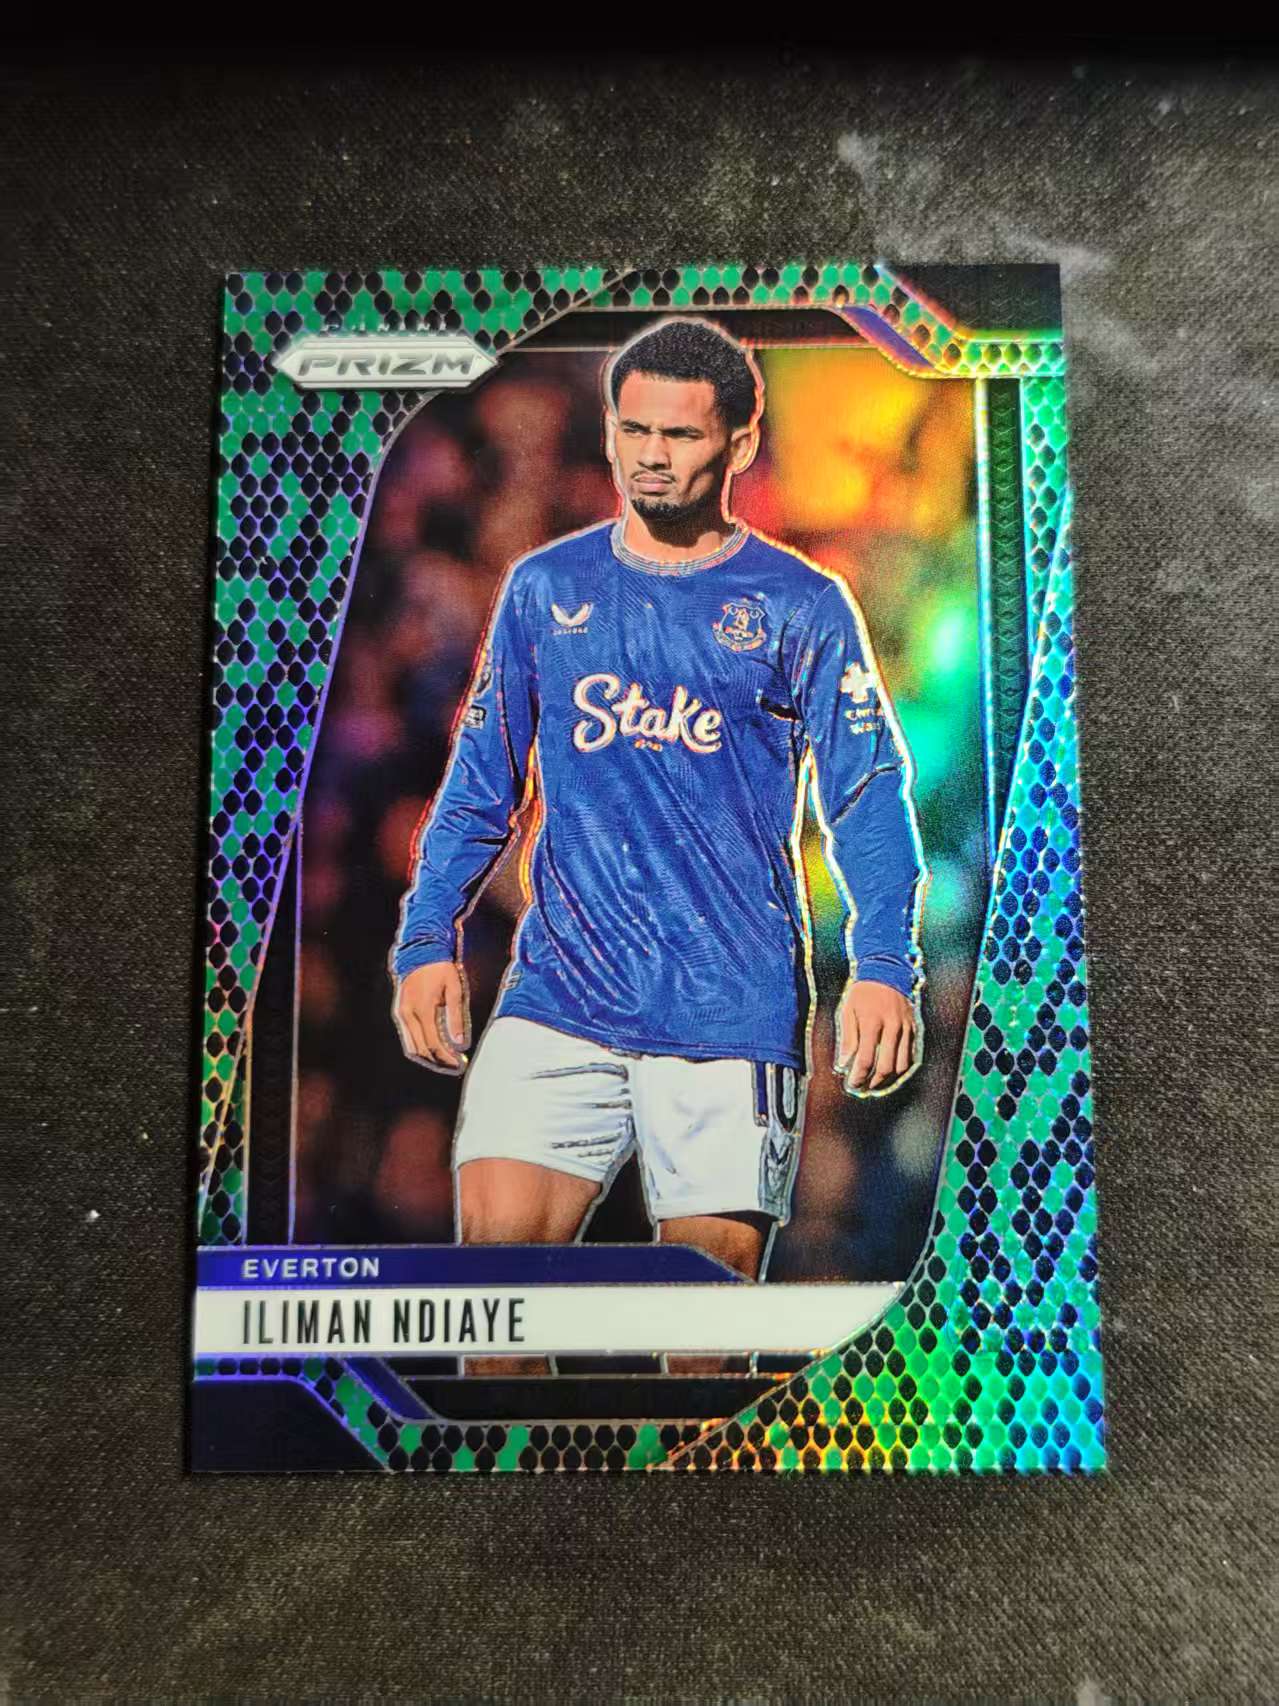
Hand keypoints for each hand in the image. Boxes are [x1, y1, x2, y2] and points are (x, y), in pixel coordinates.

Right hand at [393, 961, 470, 1073]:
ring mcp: (401, 1013)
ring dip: (427, 1057)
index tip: (460, 1063)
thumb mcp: (455, 990)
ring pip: (411, 1046)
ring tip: (445, 1060)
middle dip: (438, 1061)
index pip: (434, 1044)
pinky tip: (433, 1047)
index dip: (447, 1058)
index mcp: (423, 1009)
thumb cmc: (441, 969)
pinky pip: (407, 1036)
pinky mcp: (399, 1011)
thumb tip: (460, 1043)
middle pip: (421, 1050)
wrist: (421, 951)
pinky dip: (419, 1046)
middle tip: (455, 1065)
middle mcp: (408, 1014)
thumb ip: (456, 1018)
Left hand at [835, 979, 917, 1096]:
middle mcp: (892, 1026)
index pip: (865, 1059)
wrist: (886, 971)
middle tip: (863, 1088)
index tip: (852, 1084)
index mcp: (872, 1022)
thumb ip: (847, 1040)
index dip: (858, 1077)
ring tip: (876, 1084)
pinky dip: (902, 1069)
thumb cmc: (863, 993)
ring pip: (902, 1065)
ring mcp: (906, 1028)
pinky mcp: (915, 1028)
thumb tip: (844, 1065)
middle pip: (886, 1067)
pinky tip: (891, 1073)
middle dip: (873, 1083)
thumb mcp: (848, 1011)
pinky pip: (912, 1056)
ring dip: (889, 1080)